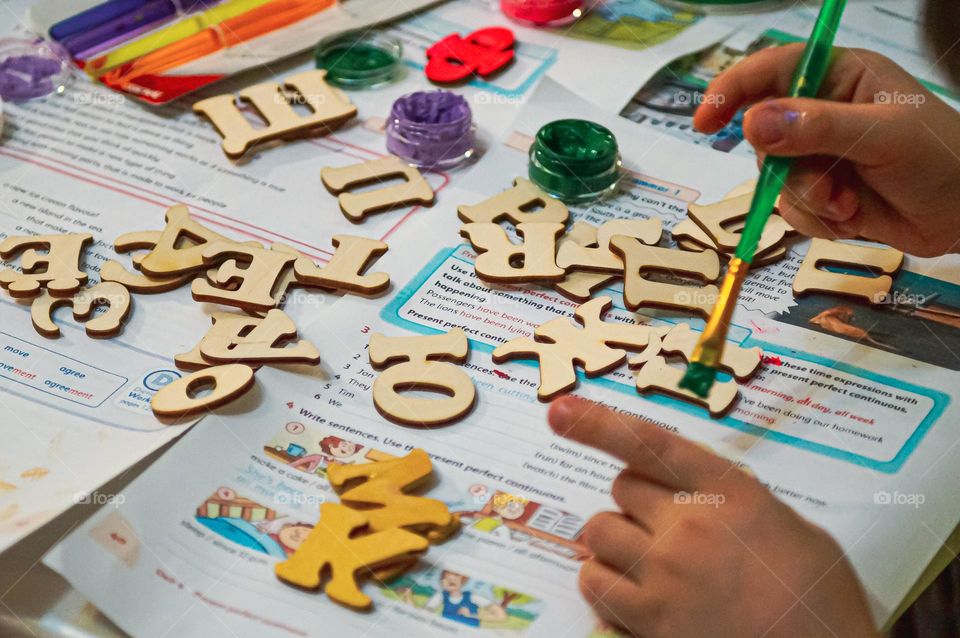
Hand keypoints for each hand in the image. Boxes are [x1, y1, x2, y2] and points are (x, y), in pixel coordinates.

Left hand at [548, 397, 876, 637]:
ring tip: (645, 560)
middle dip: (635, 503)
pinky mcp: (651, 620)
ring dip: (614, 540)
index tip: (559, 410)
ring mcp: (666, 573)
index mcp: (731, 492)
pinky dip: (603, 582)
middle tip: (662, 527)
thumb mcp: (793, 529)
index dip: (598, 424)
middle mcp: (691, 525)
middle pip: (621, 488)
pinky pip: (595, 583)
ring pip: (599, 532)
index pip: (649, 443)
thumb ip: (738, 503)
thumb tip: (698, 494)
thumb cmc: (821, 599)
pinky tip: (630, 591)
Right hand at [694, 44, 959, 256]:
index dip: (733, 90)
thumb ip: (816, 128)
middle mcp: (824, 113)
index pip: (772, 71)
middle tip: (824, 184)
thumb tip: (752, 123)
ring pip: (775, 178)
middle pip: (765, 134)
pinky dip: (816, 219)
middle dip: (786, 167)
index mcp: (841, 77)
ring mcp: (822, 155)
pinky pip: (790, 208)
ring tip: (849, 203)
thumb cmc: (941, 159)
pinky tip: (852, 216)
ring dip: (808, 198)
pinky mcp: (824, 193)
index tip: (706, 121)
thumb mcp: (881, 136)